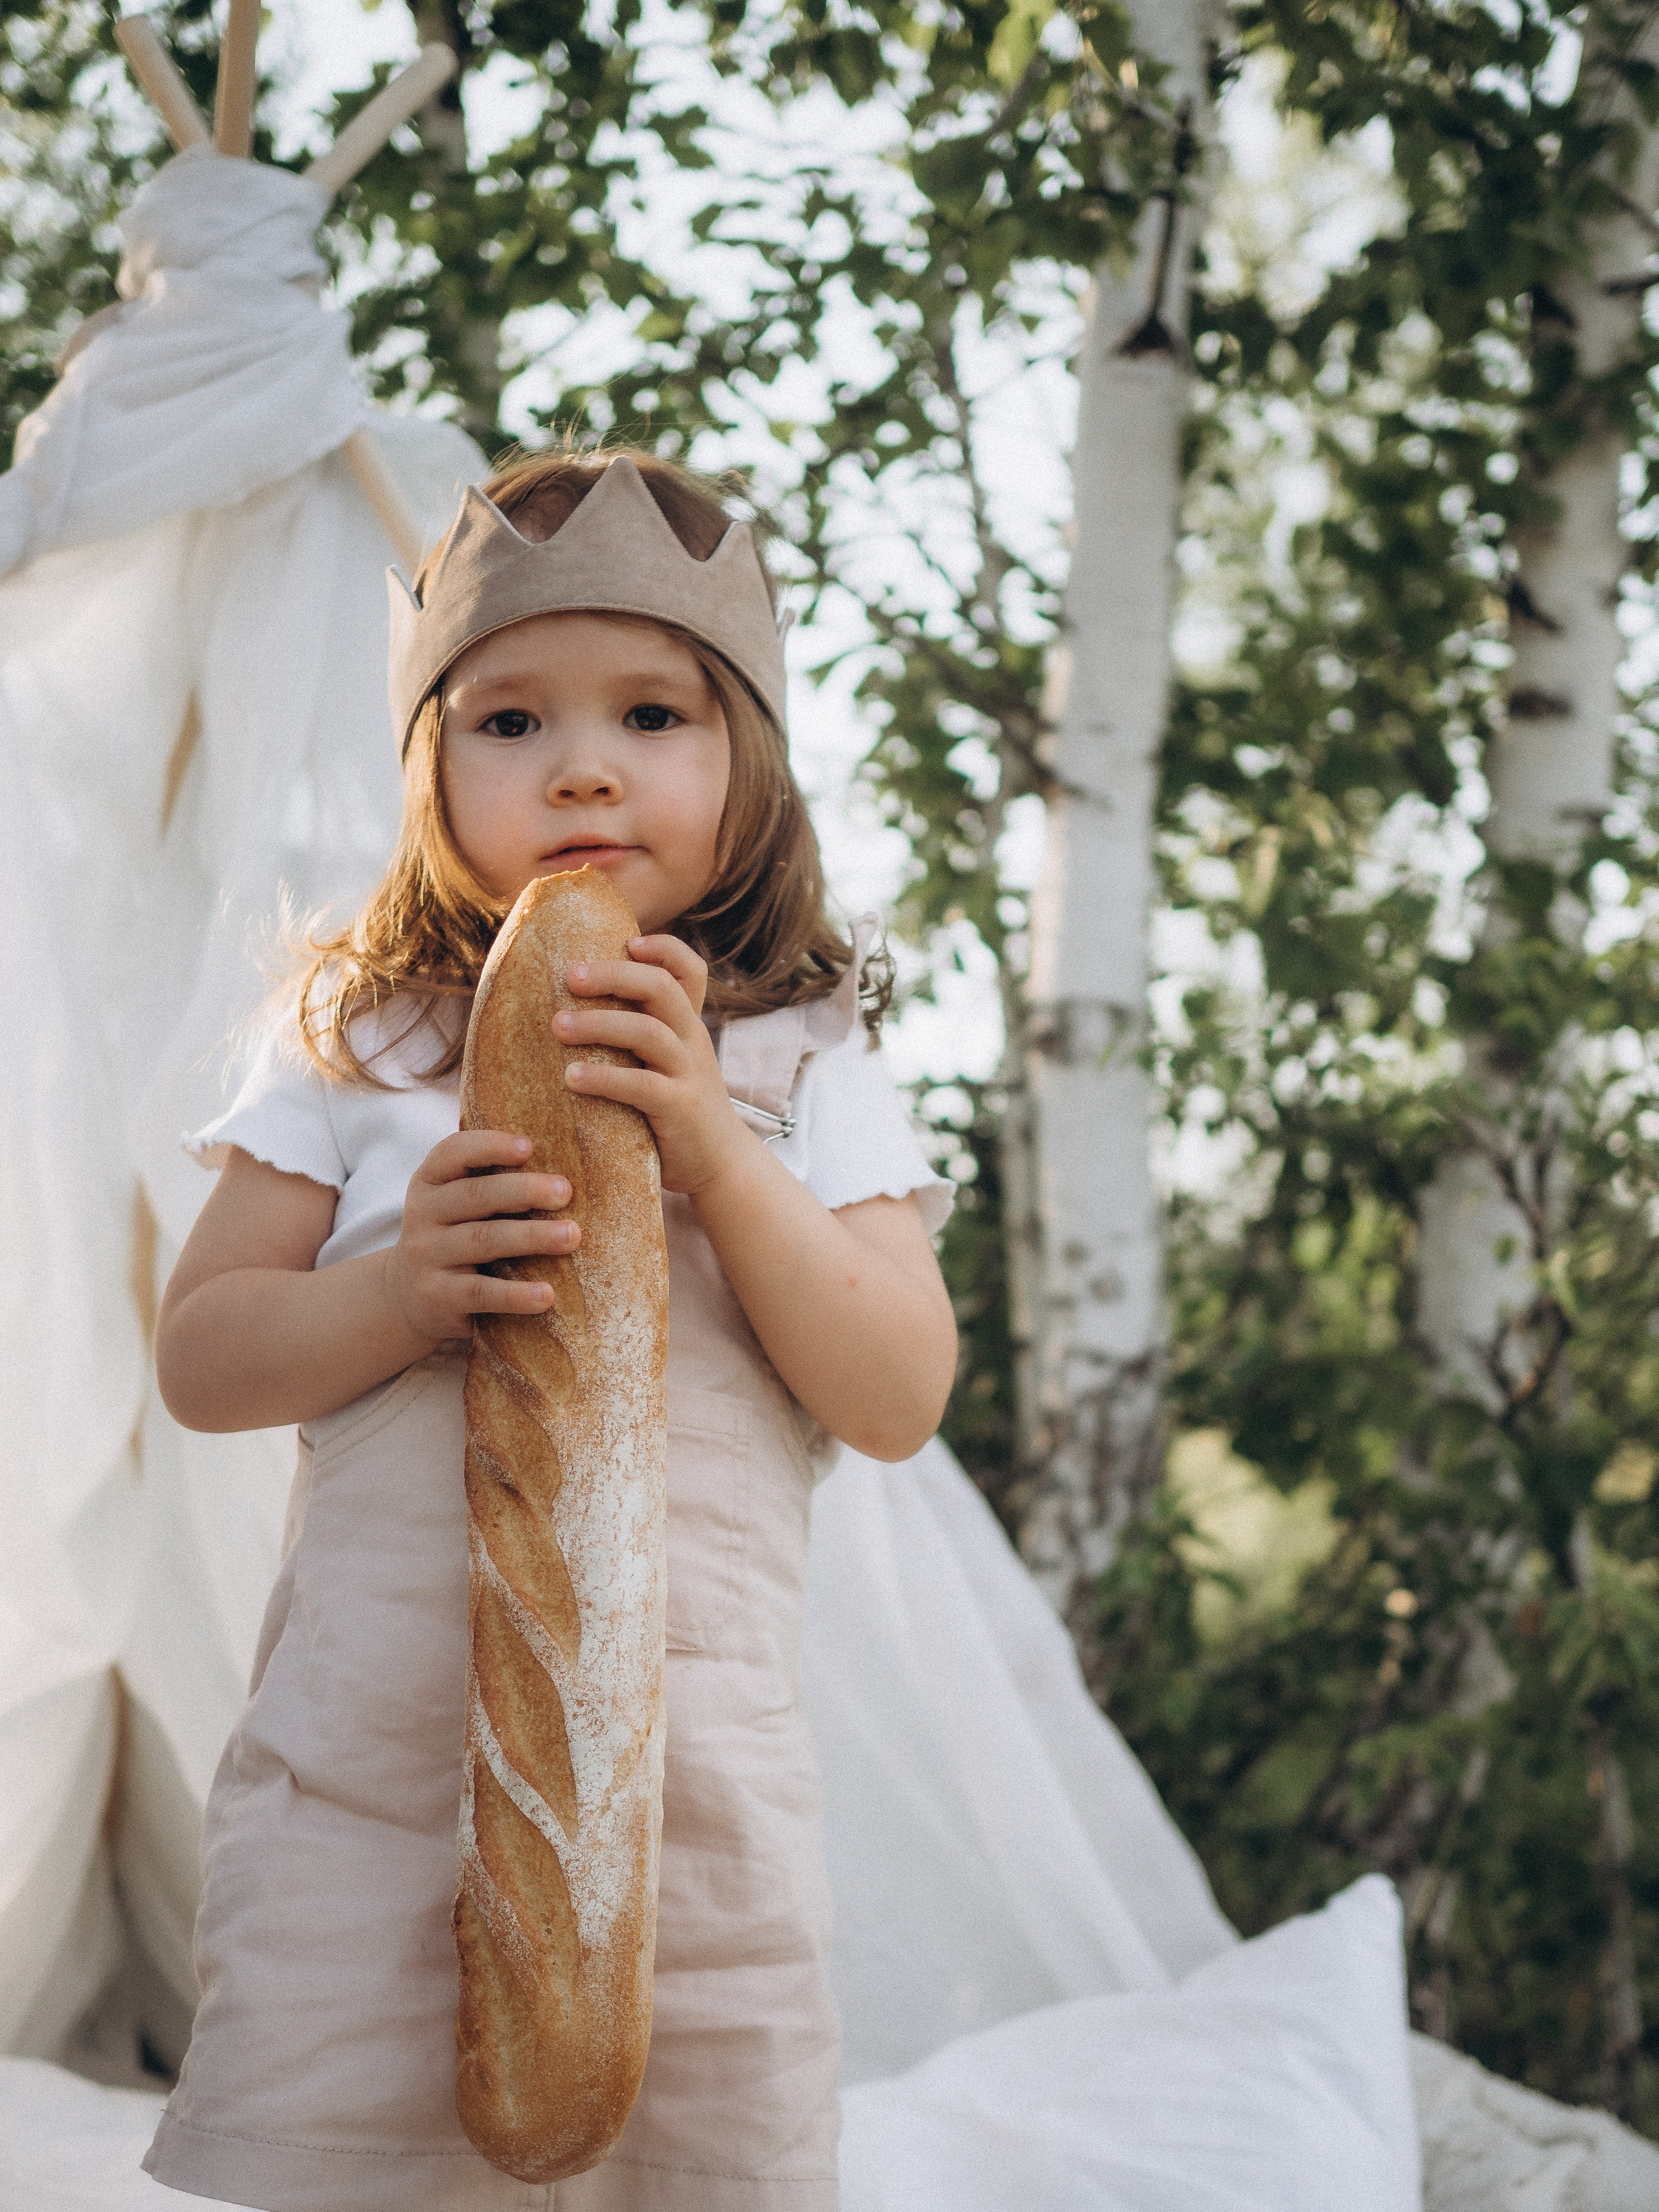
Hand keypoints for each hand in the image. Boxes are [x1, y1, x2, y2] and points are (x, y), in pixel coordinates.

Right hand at [380, 1130, 577, 1344]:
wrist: (410, 1298)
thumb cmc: (455, 1238)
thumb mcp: (458, 1205)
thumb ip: (492, 1183)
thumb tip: (561, 1175)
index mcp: (430, 1181)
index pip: (453, 1153)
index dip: (489, 1146)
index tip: (528, 1146)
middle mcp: (422, 1214)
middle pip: (476, 1195)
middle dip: (524, 1190)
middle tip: (565, 1192)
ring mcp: (427, 1256)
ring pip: (483, 1240)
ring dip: (531, 1236)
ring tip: (571, 1236)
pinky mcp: (438, 1296)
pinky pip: (481, 1292)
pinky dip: (516, 1294)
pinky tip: (547, 1295)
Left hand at [557, 935, 751, 1196]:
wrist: (719, 1165)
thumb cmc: (674, 1111)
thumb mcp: (666, 1064)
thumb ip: (636, 1038)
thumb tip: (565, 1012)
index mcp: (688, 1025)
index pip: (689, 971)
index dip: (663, 948)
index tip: (627, 942)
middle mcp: (692, 1040)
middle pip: (660, 987)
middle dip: (613, 975)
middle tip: (569, 976)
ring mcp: (689, 1073)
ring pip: (648, 1032)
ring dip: (599, 1023)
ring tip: (558, 1026)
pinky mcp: (680, 1109)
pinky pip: (642, 1086)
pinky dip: (604, 1078)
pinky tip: (572, 1078)